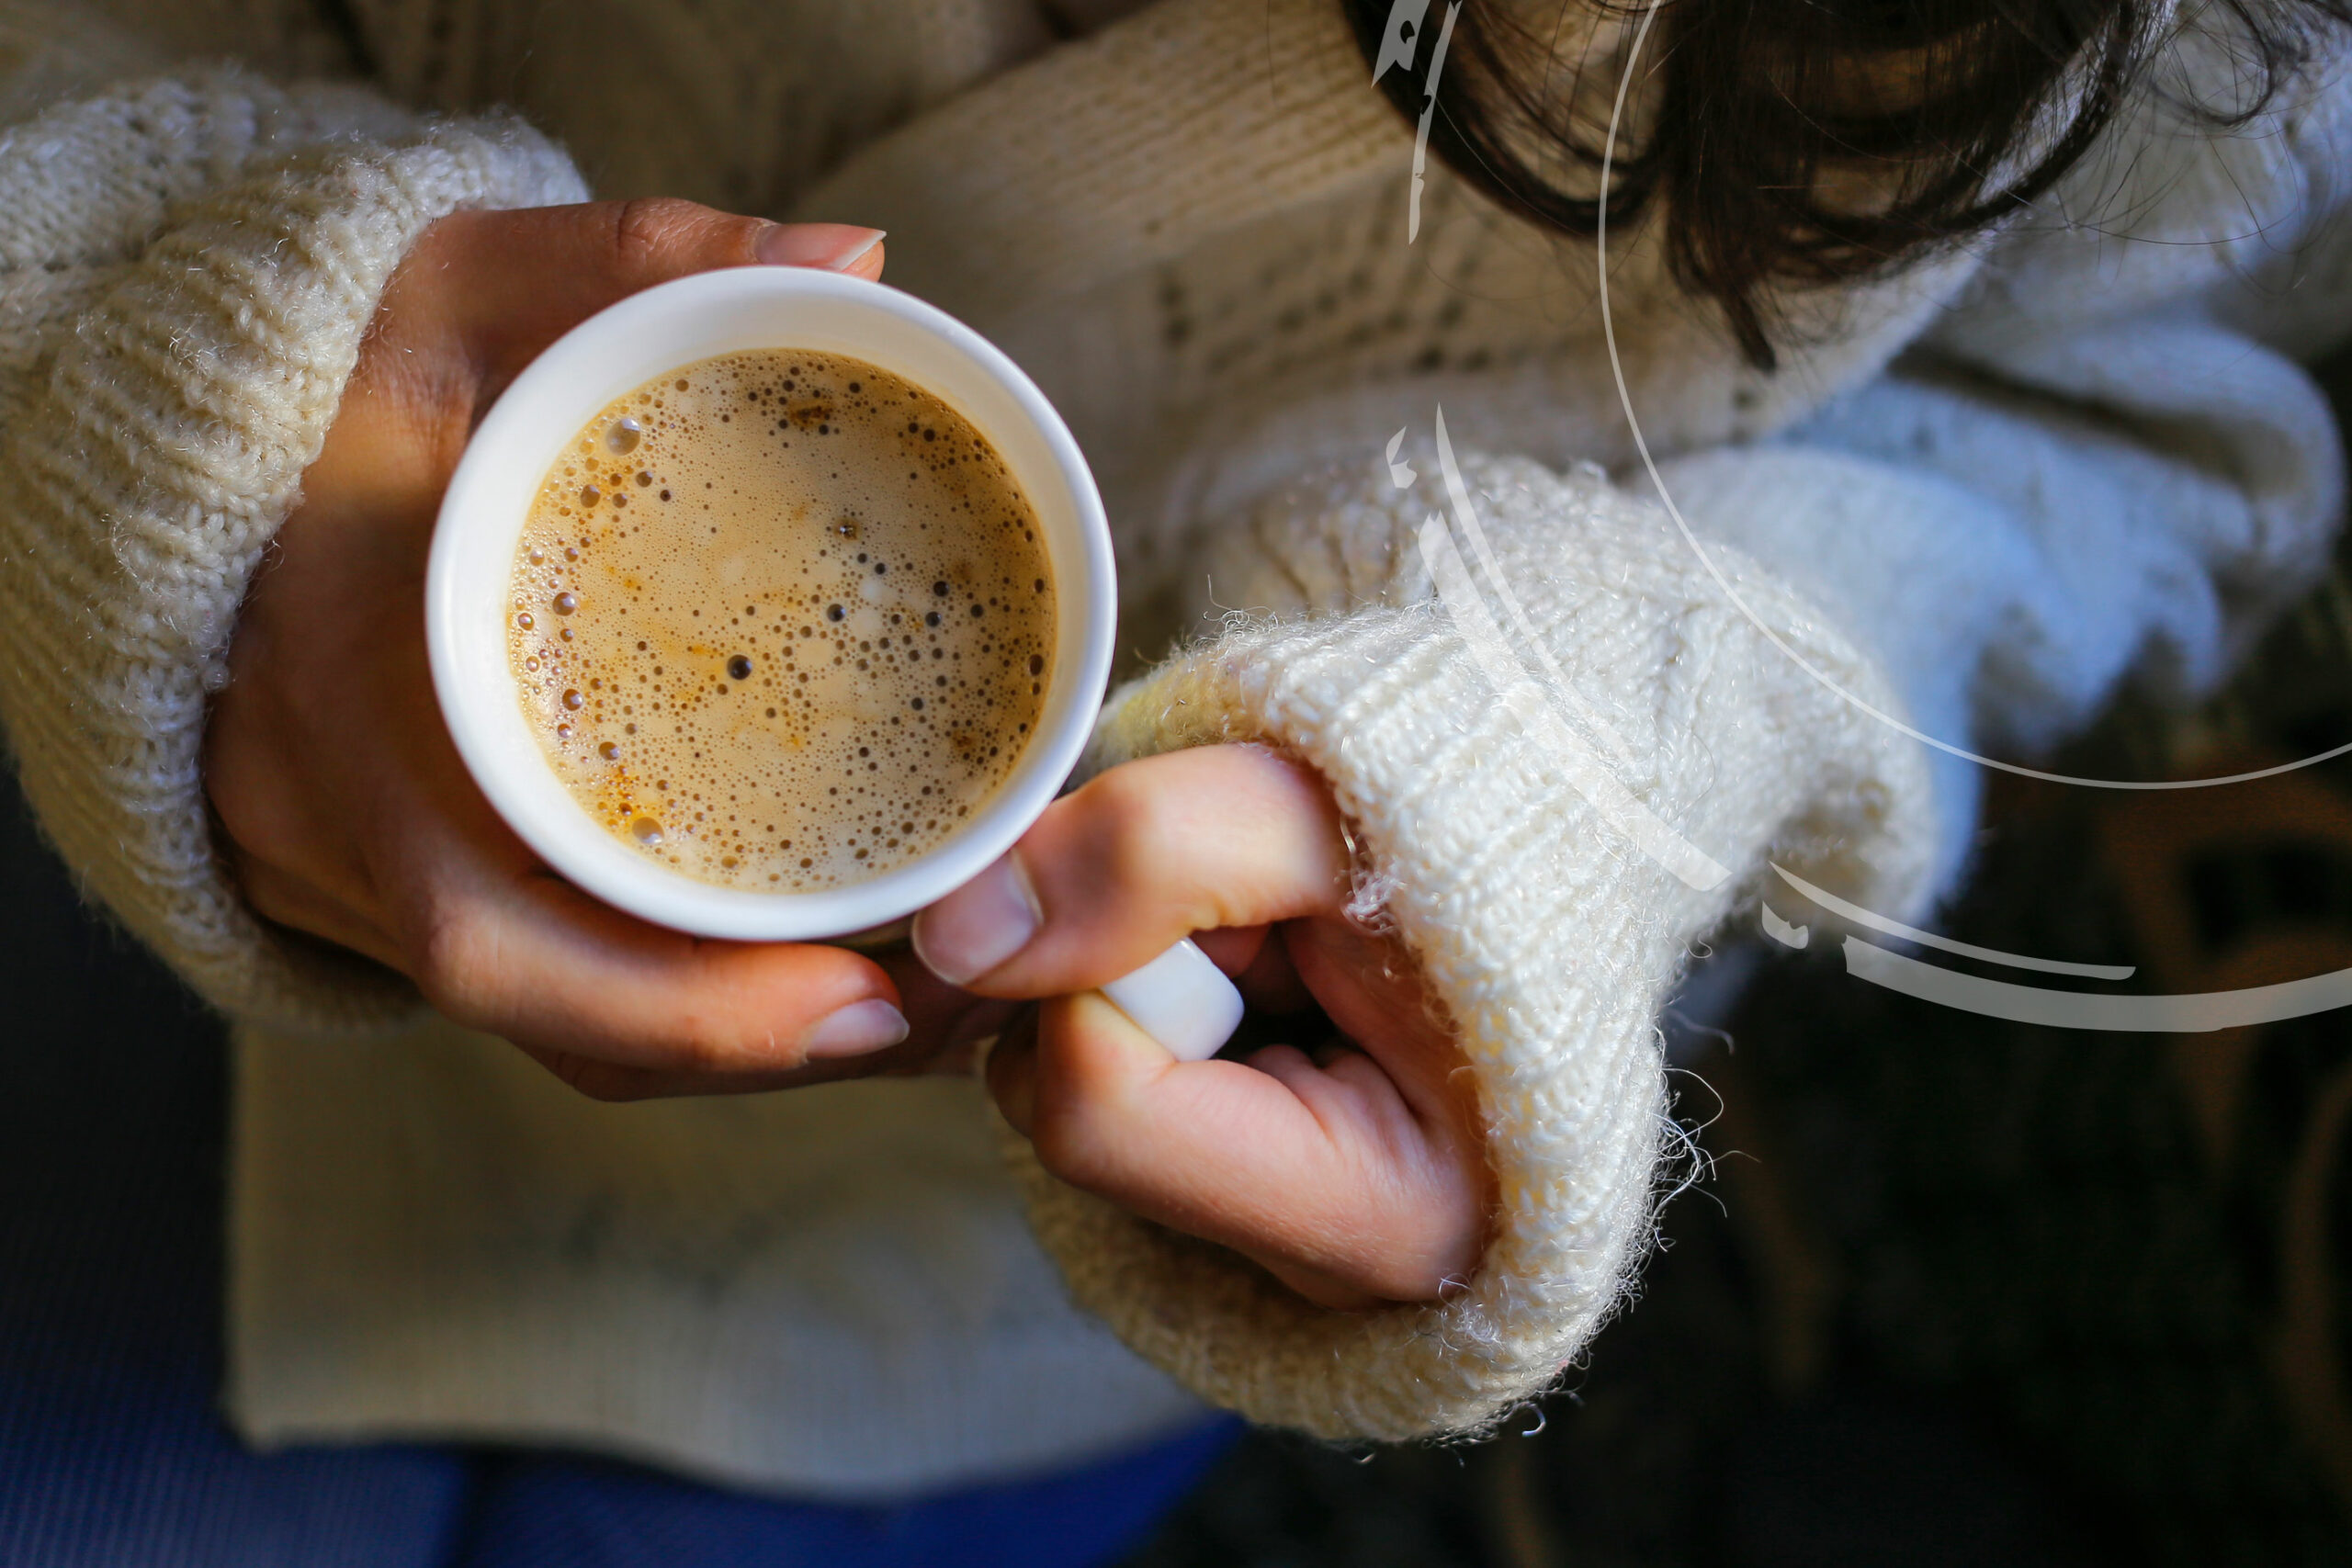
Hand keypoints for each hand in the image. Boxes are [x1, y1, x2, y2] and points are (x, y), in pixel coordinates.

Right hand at [204, 199, 984, 1098]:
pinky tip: (818, 972)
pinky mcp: (412, 874)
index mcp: (355, 700)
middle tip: (946, 1014)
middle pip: (561, 1016)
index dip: (678, 1006)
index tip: (861, 1003)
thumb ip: (641, 264)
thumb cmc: (331, 372)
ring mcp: (364, 870)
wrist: (195, 447)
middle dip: (759, 1043)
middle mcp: (346, 826)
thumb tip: (855, 262)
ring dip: (738, 1038)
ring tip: (922, 1004)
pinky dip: (683, 1000)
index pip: (494, 929)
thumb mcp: (470, 286)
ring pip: (563, 1019)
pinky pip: (552, 980)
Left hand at [910, 744, 1492, 1308]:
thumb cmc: (1483, 829)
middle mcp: (1330, 1279)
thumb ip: (1150, 852)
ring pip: (1072, 1097)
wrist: (1571, 831)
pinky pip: (1112, 1093)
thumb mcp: (1324, 809)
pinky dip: (1154, 1004)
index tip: (1240, 904)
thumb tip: (960, 933)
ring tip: (1279, 940)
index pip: (1095, 1107)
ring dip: (1140, 980)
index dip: (1113, 961)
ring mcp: (1285, 1247)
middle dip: (1128, 975)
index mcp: (1390, 1223)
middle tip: (1268, 920)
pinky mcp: (1247, 1194)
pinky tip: (1259, 973)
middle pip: (1066, 1110)